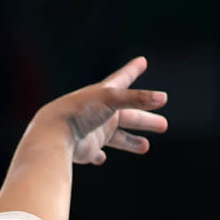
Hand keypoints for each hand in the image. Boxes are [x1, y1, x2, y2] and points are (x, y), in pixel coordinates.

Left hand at [39, 56, 168, 164]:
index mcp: (104, 96)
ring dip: (130, 141)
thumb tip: (162, 98)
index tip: (141, 61)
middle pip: (129, 116)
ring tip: (145, 146)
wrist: (54, 134)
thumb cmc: (81, 112)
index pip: (122, 79)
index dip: (132, 70)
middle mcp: (100, 113)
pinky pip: (94, 153)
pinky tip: (101, 158)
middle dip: (145, 120)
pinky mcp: (85, 148)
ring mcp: (92, 131)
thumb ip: (138, 99)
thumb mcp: (112, 100)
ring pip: (116, 138)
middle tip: (164, 125)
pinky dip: (98, 156)